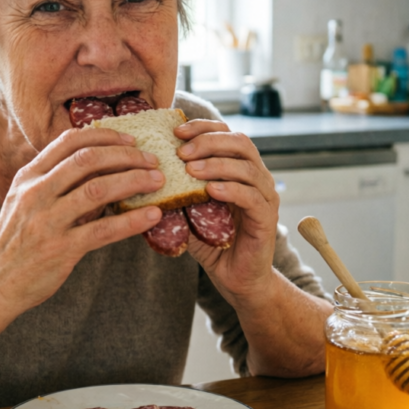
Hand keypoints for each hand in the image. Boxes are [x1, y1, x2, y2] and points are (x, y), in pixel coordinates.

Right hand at [0, 128, 164, 313]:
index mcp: (28, 176)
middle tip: (151, 159)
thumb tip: (101, 168)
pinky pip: (104, 230)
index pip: (69, 141)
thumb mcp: (24, 201)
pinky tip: (152, 215)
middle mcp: (36, 193)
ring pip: (98, 189)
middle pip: (88, 159)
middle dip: (126, 155)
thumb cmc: (15, 241)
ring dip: (134, 181)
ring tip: (157, 181)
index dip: (104, 136)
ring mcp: (47, 221)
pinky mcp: (61, 249)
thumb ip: (54, 182)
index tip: (129, 139)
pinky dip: (132, 220)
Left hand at [174, 119, 279, 307]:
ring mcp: (265, 197)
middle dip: (208, 141)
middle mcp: (256, 178)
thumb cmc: (213, 243)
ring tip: (190, 170)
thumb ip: (175, 193)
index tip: (176, 132)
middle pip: (240, 142)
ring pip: (247, 167)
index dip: (202, 128)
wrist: (237, 280)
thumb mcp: (189, 212)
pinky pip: (252, 197)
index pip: (226, 134)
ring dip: (216, 164)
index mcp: (239, 170)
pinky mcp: (267, 219)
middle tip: (181, 151)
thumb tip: (141, 176)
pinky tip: (210, 191)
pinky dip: (231, 189)